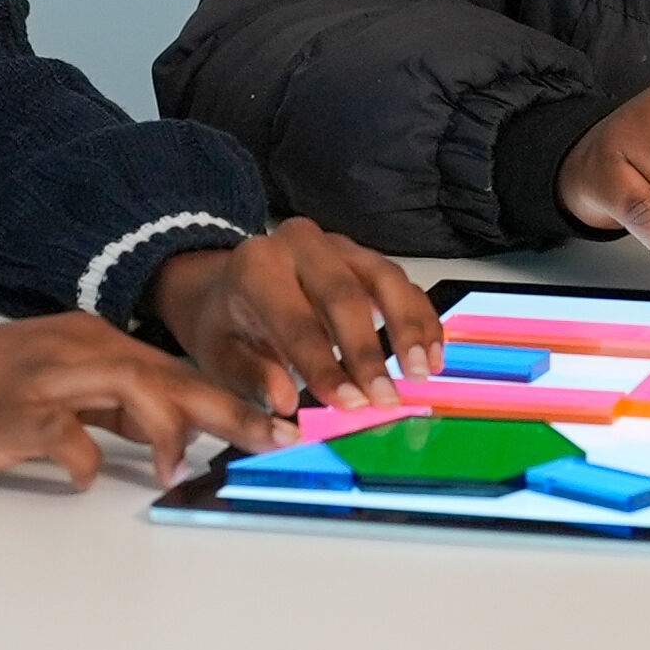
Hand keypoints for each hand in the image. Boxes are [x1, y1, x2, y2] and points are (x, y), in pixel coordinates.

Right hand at [0, 311, 275, 489]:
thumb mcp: (52, 388)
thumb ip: (109, 407)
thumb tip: (170, 435)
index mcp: (91, 344)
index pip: (175, 368)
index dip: (231, 395)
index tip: (280, 421)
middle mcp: (76, 350)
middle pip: (169, 374)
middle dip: (230, 406)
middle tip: (278, 438)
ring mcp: (41, 377)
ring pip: (128, 388)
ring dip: (167, 429)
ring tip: (184, 470)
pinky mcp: (5, 410)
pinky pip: (59, 433)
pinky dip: (80, 457)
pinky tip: (83, 479)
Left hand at [150, 222, 442, 414]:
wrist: (227, 287)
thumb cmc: (225, 325)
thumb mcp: (218, 355)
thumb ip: (249, 378)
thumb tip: (284, 403)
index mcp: (256, 267)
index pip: (295, 320)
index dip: (325, 365)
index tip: (350, 404)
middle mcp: (299, 244)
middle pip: (345, 294)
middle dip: (369, 351)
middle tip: (387, 398)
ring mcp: (338, 246)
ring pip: (384, 278)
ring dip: (408, 328)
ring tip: (421, 372)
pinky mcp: (365, 258)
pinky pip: (402, 283)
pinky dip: (421, 318)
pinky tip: (432, 355)